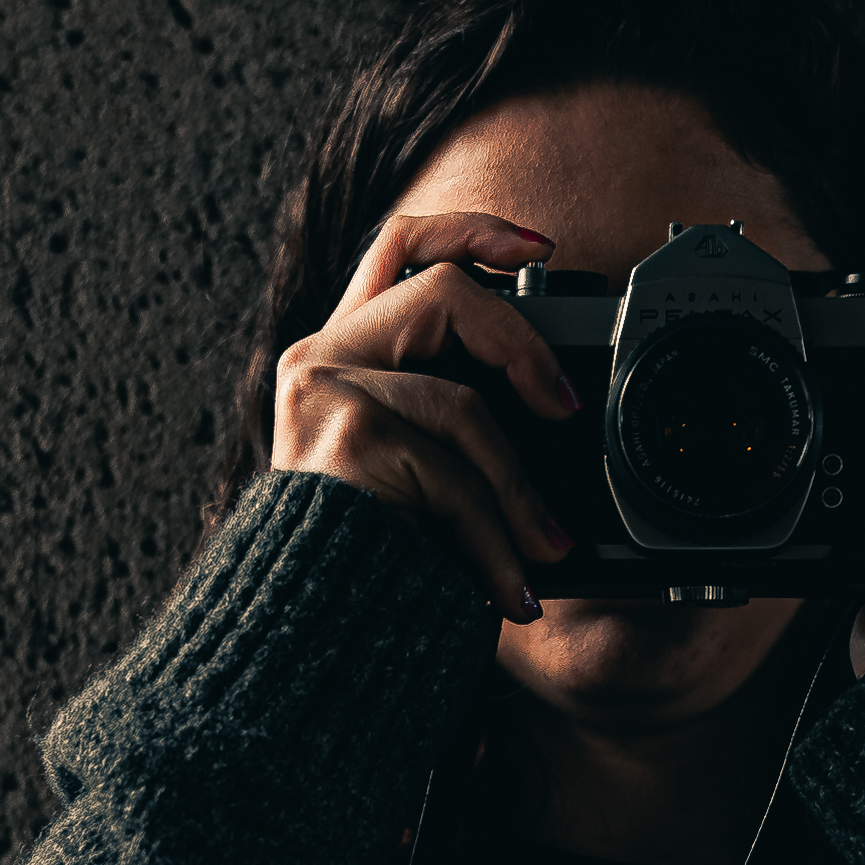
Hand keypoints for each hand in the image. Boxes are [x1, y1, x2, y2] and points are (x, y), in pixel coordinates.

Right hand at [271, 209, 582, 622]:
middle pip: (442, 290)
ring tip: (547, 550)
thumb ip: (452, 420)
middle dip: (522, 343)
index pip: (398, 247)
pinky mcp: (346, 438)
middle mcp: (319, 358)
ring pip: (463, 403)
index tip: (538, 248)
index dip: (471, 230)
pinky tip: (508, 586)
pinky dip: (494, 537)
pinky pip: (453, 474)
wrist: (297, 634)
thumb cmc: (363, 560)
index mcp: (339, 353)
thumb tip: (556, 407)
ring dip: (519, 490)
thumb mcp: (414, 475)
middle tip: (566, 408)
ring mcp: (325, 393)